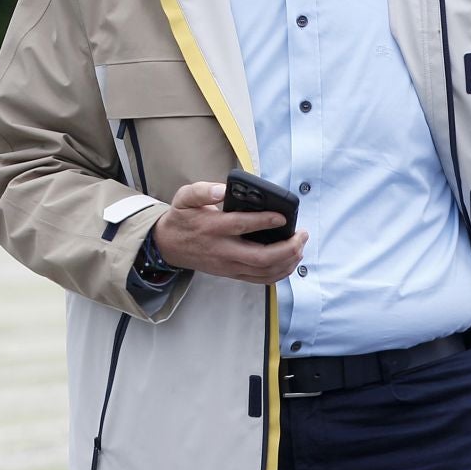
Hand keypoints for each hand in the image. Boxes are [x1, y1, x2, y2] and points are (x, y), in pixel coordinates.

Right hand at [149, 181, 306, 284]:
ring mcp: (228, 266)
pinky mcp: (232, 274)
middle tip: (302, 234)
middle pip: (260, 257)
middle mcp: (222, 250)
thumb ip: (202, 191)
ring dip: (288, 261)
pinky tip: (291, 261)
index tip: (283, 216)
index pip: (242, 226)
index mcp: (212, 227)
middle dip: (287, 248)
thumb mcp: (185, 198)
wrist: (168, 246)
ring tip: (301, 246)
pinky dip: (280, 273)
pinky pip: (260, 279)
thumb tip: (222, 189)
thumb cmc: (182, 218)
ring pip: (264, 271)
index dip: (265, 221)